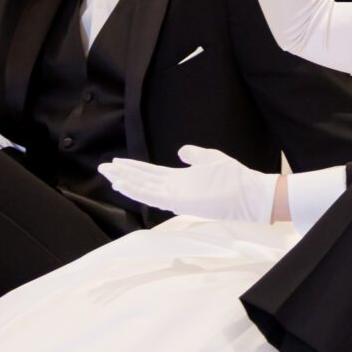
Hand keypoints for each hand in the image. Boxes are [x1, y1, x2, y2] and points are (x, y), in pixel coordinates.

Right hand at [102, 144, 277, 223]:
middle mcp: (172, 188)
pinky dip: (136, 190)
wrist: (248, 193)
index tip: (118, 162)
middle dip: (123, 174)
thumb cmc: (232, 177)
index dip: (133, 168)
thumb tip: (181, 151)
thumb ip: (194, 156)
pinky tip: (123, 184)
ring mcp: (173, 195)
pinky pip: (151, 196)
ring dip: (125, 181)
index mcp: (179, 179)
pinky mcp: (177, 201)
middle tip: (103, 167)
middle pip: (142, 180)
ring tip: (108, 174)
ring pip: (143, 188)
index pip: (150, 173)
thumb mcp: (210, 159)